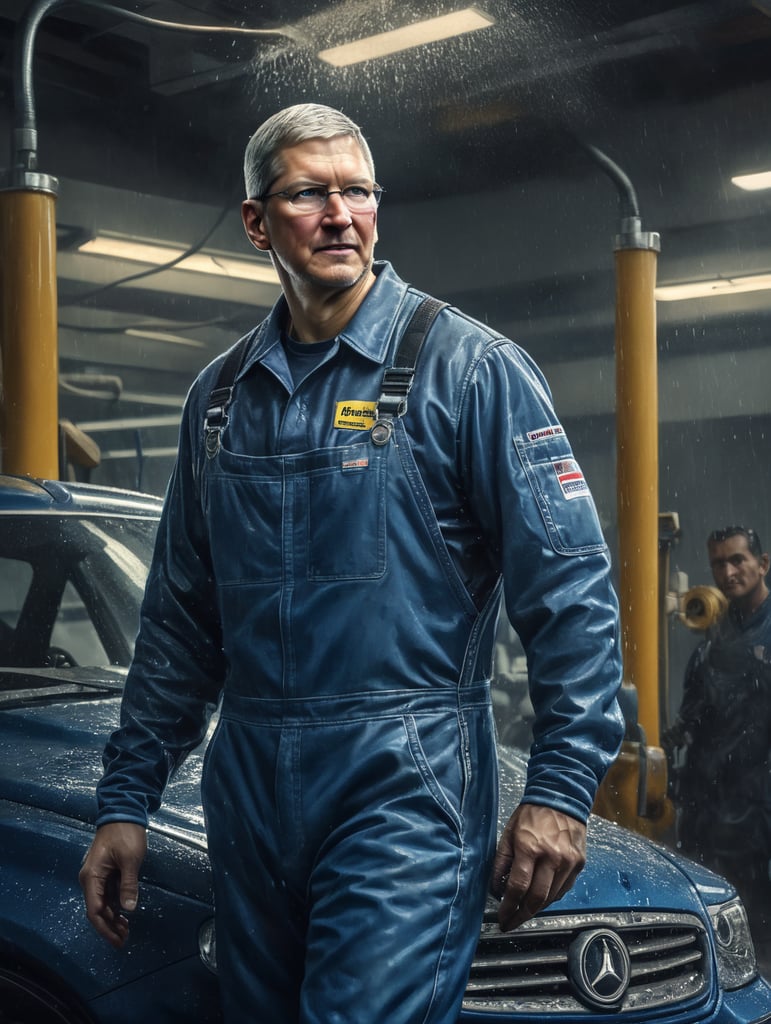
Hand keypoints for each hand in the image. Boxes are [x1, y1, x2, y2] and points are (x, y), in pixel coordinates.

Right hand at [79, 822, 146, 948]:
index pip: (95, 911)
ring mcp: (96, 875)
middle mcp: (89, 879)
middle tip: (125, 939)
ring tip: (126, 929)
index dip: (106, 928)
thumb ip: (128, 885)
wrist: (123, 811)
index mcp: (91, 877)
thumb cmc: (125, 833)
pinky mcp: (104, 871)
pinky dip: (114, 905)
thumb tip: (129, 909)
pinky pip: (107, 894)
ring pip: (102, 903)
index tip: (118, 940)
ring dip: (112, 917)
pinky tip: (124, 913)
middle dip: (109, 926)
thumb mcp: (130, 859)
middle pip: (97, 910)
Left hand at [490, 803, 585, 931]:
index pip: (518, 887)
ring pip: (551, 898)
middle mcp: (551, 857)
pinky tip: (540, 897)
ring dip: (535, 908)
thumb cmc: (532, 814)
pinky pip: (563, 890)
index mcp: (530, 847)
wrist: (561, 798)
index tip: (502, 918)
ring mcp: (568, 862)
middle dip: (521, 916)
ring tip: (523, 912)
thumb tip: (496, 888)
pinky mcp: (578, 864)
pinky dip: (550, 897)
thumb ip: (502, 862)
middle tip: (511, 923)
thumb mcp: (509, 833)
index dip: (508, 907)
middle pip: (536, 899)